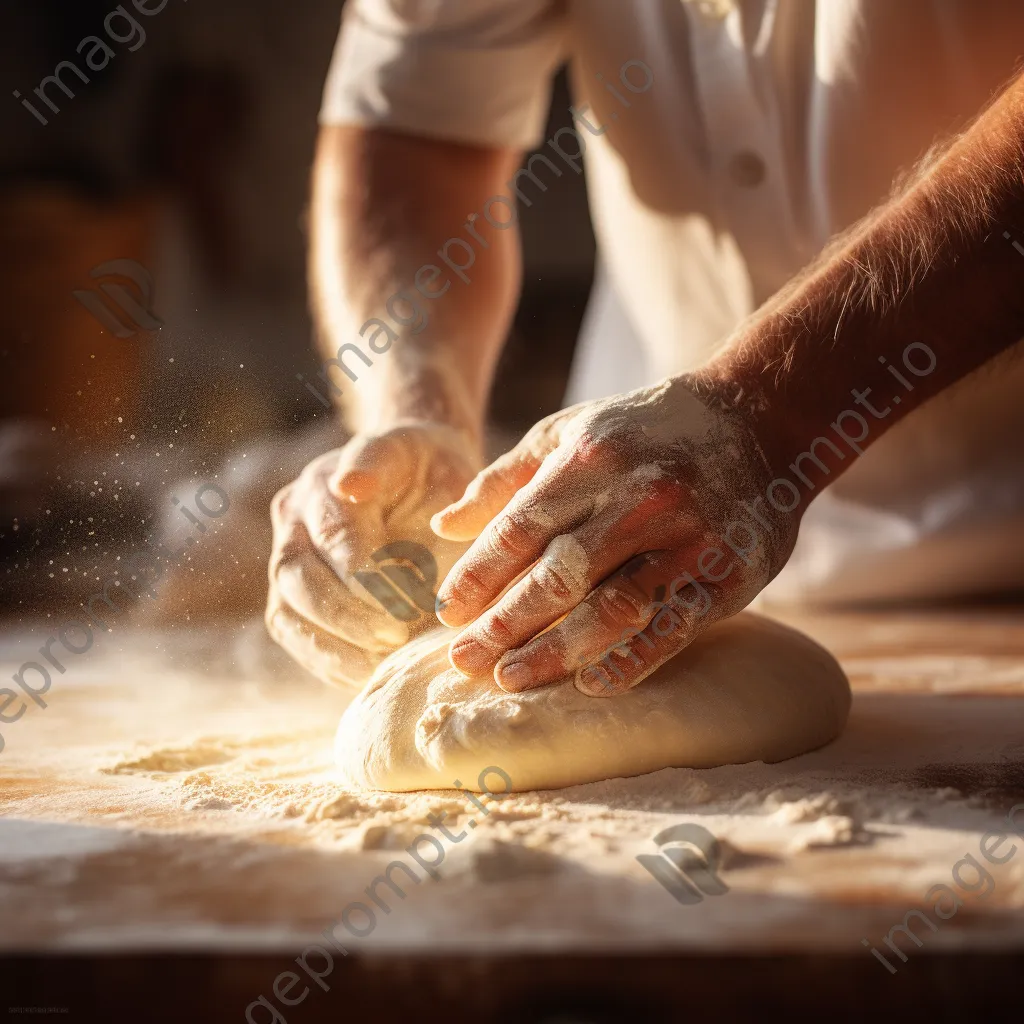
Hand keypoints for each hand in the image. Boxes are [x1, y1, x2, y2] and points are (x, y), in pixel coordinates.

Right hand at [267, 421, 478, 686]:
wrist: (420, 477)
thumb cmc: (435, 473)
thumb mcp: (437, 461)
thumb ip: (403, 478)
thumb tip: (360, 493)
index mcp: (327, 480)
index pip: (334, 532)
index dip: (363, 571)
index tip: (404, 601)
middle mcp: (294, 516)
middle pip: (298, 574)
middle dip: (347, 613)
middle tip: (395, 635)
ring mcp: (286, 555)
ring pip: (287, 609)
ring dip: (334, 643)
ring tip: (382, 661)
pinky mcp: (290, 593)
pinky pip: (294, 633)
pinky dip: (327, 659)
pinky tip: (368, 673)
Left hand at [431, 377, 798, 695]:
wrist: (761, 419)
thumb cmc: (647, 430)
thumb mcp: (572, 433)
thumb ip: (505, 479)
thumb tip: (443, 524)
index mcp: (592, 459)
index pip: (519, 528)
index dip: (478, 575)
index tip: (446, 611)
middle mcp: (639, 497)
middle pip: (558, 574)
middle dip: (504, 623)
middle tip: (463, 661)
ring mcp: (688, 537)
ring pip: (611, 607)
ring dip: (556, 651)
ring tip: (510, 679)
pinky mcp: (728, 572)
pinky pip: (673, 626)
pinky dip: (631, 659)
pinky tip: (590, 684)